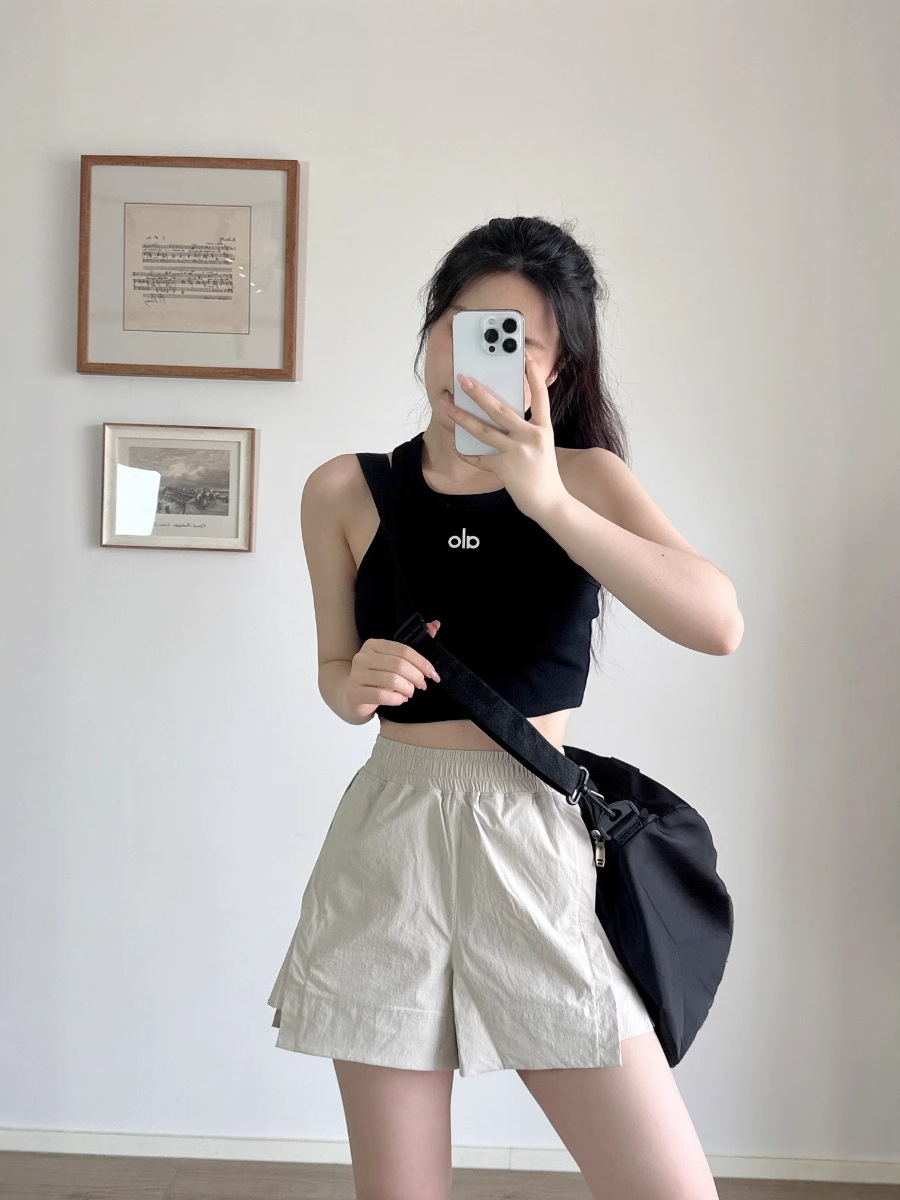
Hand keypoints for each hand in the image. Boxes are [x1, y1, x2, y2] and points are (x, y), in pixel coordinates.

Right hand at [344, 620, 441, 717]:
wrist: (352, 696)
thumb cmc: (376, 677)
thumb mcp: (392, 661)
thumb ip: (412, 647)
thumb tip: (435, 626)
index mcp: (374, 645)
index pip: (403, 650)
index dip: (422, 662)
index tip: (432, 674)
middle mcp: (363, 657)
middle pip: (399, 665)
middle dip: (416, 677)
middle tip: (422, 685)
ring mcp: (357, 675)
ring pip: (392, 681)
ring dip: (407, 689)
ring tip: (409, 693)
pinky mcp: (355, 693)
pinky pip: (382, 696)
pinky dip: (397, 699)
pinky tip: (399, 700)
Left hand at [448, 351, 567, 520]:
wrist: (550, 502)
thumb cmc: (543, 472)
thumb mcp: (542, 445)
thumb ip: (526, 429)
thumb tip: (499, 413)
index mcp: (543, 428)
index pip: (540, 396)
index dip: (534, 374)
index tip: (525, 355)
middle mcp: (531, 437)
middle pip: (500, 409)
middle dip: (478, 392)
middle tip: (462, 379)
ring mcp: (517, 453)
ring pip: (484, 430)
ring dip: (462, 417)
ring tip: (447, 406)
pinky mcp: (505, 469)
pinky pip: (479, 457)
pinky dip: (465, 451)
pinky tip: (454, 444)